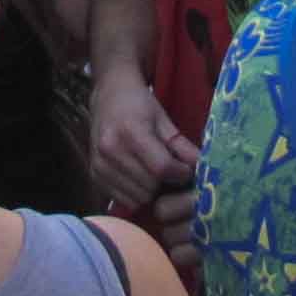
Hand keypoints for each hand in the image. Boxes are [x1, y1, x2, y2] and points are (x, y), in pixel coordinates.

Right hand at [88, 70, 198, 209]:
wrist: (107, 94)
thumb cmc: (138, 104)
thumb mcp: (163, 119)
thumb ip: (182, 146)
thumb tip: (201, 167)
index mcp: (130, 131)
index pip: (162, 168)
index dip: (180, 173)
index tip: (185, 169)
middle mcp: (110, 150)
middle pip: (150, 186)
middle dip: (165, 183)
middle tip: (169, 171)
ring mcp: (99, 164)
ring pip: (137, 198)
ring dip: (150, 191)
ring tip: (153, 174)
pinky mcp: (94, 174)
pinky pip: (122, 200)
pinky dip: (135, 194)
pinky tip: (138, 177)